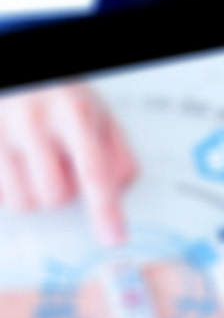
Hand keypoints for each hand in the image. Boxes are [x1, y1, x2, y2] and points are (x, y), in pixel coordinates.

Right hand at [0, 85, 137, 245]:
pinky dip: (9, 190)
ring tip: (35, 167)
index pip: (93, 170)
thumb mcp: (99, 115)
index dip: (105, 209)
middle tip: (60, 168)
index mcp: (73, 113)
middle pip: (54, 194)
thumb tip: (119, 191)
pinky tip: (15, 167)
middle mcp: (32, 122)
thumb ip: (117, 153)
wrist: (21, 79)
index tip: (115, 237)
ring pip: (22, 202)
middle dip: (63, 192)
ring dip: (34, 194)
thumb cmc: (60, 99)